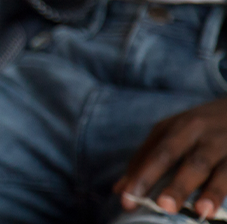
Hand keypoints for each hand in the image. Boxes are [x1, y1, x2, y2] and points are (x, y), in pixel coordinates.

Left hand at [115, 99, 226, 217]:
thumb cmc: (200, 126)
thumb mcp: (172, 132)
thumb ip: (146, 159)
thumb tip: (119, 189)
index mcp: (176, 127)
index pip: (155, 154)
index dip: (140, 177)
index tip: (126, 198)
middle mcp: (198, 132)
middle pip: (184, 159)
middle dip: (173, 183)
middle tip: (162, 205)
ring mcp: (221, 142)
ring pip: (211, 166)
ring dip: (207, 190)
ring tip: (200, 210)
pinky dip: (223, 190)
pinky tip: (217, 208)